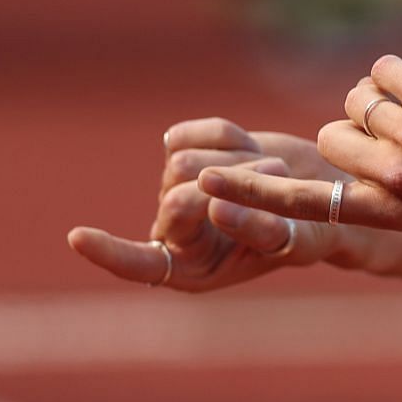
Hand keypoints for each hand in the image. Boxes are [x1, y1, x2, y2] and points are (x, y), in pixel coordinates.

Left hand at [68, 119, 347, 291]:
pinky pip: (196, 132)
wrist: (324, 191)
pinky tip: (250, 147)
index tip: (77, 238)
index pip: (139, 265)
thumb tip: (212, 201)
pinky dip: (229, 136)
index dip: (109, 252)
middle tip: (279, 176)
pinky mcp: (185, 150)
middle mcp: (174, 232)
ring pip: (185, 161)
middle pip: (177, 196)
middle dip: (232, 182)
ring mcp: (175, 188)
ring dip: (240, 161)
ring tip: (273, 172)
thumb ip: (257, 228)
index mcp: (190, 269)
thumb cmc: (312, 231)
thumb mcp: (294, 240)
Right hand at [196, 55, 401, 230]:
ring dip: (395, 95)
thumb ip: (387, 180)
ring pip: (361, 98)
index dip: (251, 197)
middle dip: (363, 123)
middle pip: (331, 135)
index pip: (305, 207)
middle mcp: (394, 185)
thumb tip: (335, 144)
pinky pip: (386, 69)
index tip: (203, 187)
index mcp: (391, 216)